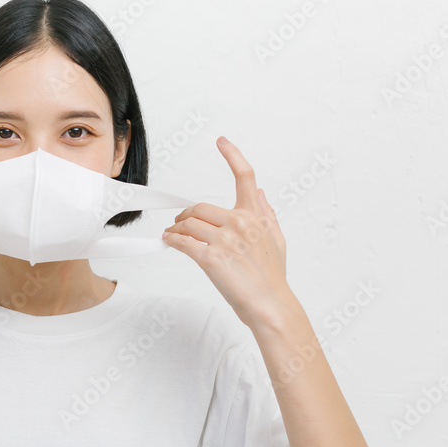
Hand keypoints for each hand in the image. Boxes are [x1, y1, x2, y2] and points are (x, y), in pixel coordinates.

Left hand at [162, 136, 293, 329]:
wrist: (271, 305)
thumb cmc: (273, 277)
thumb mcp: (277, 240)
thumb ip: (267, 214)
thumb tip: (260, 192)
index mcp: (256, 216)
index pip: (245, 177)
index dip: (232, 155)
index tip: (221, 141)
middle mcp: (240, 223)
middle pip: (200, 207)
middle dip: (186, 215)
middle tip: (179, 222)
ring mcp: (225, 240)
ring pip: (189, 224)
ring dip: (176, 228)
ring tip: (173, 234)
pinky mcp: (211, 258)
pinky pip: (183, 242)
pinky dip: (173, 240)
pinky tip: (170, 241)